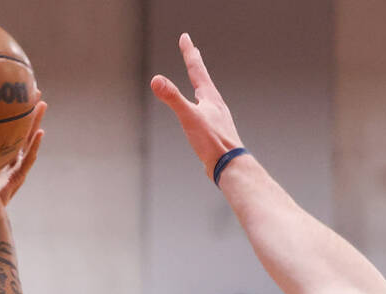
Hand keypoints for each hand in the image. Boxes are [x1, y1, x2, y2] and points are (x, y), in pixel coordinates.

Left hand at [0, 101, 46, 204]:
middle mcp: (7, 162)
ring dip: (35, 123)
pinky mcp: (17, 179)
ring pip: (27, 141)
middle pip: (19, 132)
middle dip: (26, 113)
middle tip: (33, 91)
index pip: (4, 133)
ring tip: (41, 104)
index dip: (8, 116)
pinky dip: (34, 147)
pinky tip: (41, 133)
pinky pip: (27, 160)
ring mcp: (15, 169)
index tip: (10, 95)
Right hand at [150, 33, 243, 180]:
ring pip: (206, 96)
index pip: (197, 68)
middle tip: (192, 51)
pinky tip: (201, 115)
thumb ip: (172, 98)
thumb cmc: (212, 142)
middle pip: (203, 79)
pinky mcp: (215, 132)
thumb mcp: (189, 117)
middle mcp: (215, 104)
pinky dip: (201, 105)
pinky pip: (206, 112)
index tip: (185, 37)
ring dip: (200, 84)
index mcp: (209, 97)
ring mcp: (216, 118)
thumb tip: (156, 80)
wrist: (230, 165)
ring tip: (198, 82)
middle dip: (195, 64)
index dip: (189, 52)